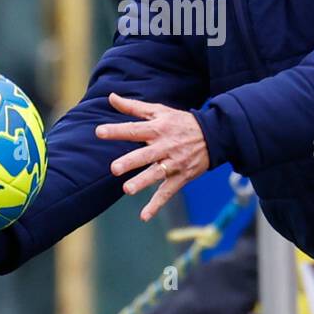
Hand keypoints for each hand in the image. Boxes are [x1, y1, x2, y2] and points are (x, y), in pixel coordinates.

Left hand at [96, 92, 209, 221]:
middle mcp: (165, 146)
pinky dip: (156, 205)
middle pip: (145, 154)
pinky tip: (144, 216)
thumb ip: (133, 107)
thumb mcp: (159, 111)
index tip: (99, 132)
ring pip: (156, 174)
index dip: (117, 131)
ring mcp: (173, 163)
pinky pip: (167, 192)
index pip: (134, 129)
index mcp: (157, 128)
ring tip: (127, 189)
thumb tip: (110, 97)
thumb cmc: (180, 122)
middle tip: (114, 168)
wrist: (214, 135)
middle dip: (130, 161)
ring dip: (142, 182)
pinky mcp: (181, 177)